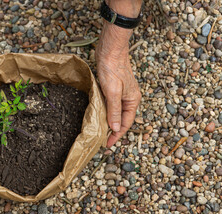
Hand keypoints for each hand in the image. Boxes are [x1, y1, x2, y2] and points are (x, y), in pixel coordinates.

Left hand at [96, 23, 140, 147]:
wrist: (110, 50)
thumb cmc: (113, 69)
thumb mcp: (113, 92)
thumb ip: (114, 110)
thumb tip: (115, 128)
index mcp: (132, 100)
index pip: (126, 123)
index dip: (117, 135)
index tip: (108, 144)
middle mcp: (130, 98)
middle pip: (122, 119)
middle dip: (114, 131)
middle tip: (103, 140)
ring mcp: (122, 93)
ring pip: (116, 112)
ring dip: (110, 122)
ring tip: (101, 132)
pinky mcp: (115, 88)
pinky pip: (112, 105)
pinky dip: (106, 112)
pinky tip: (100, 116)